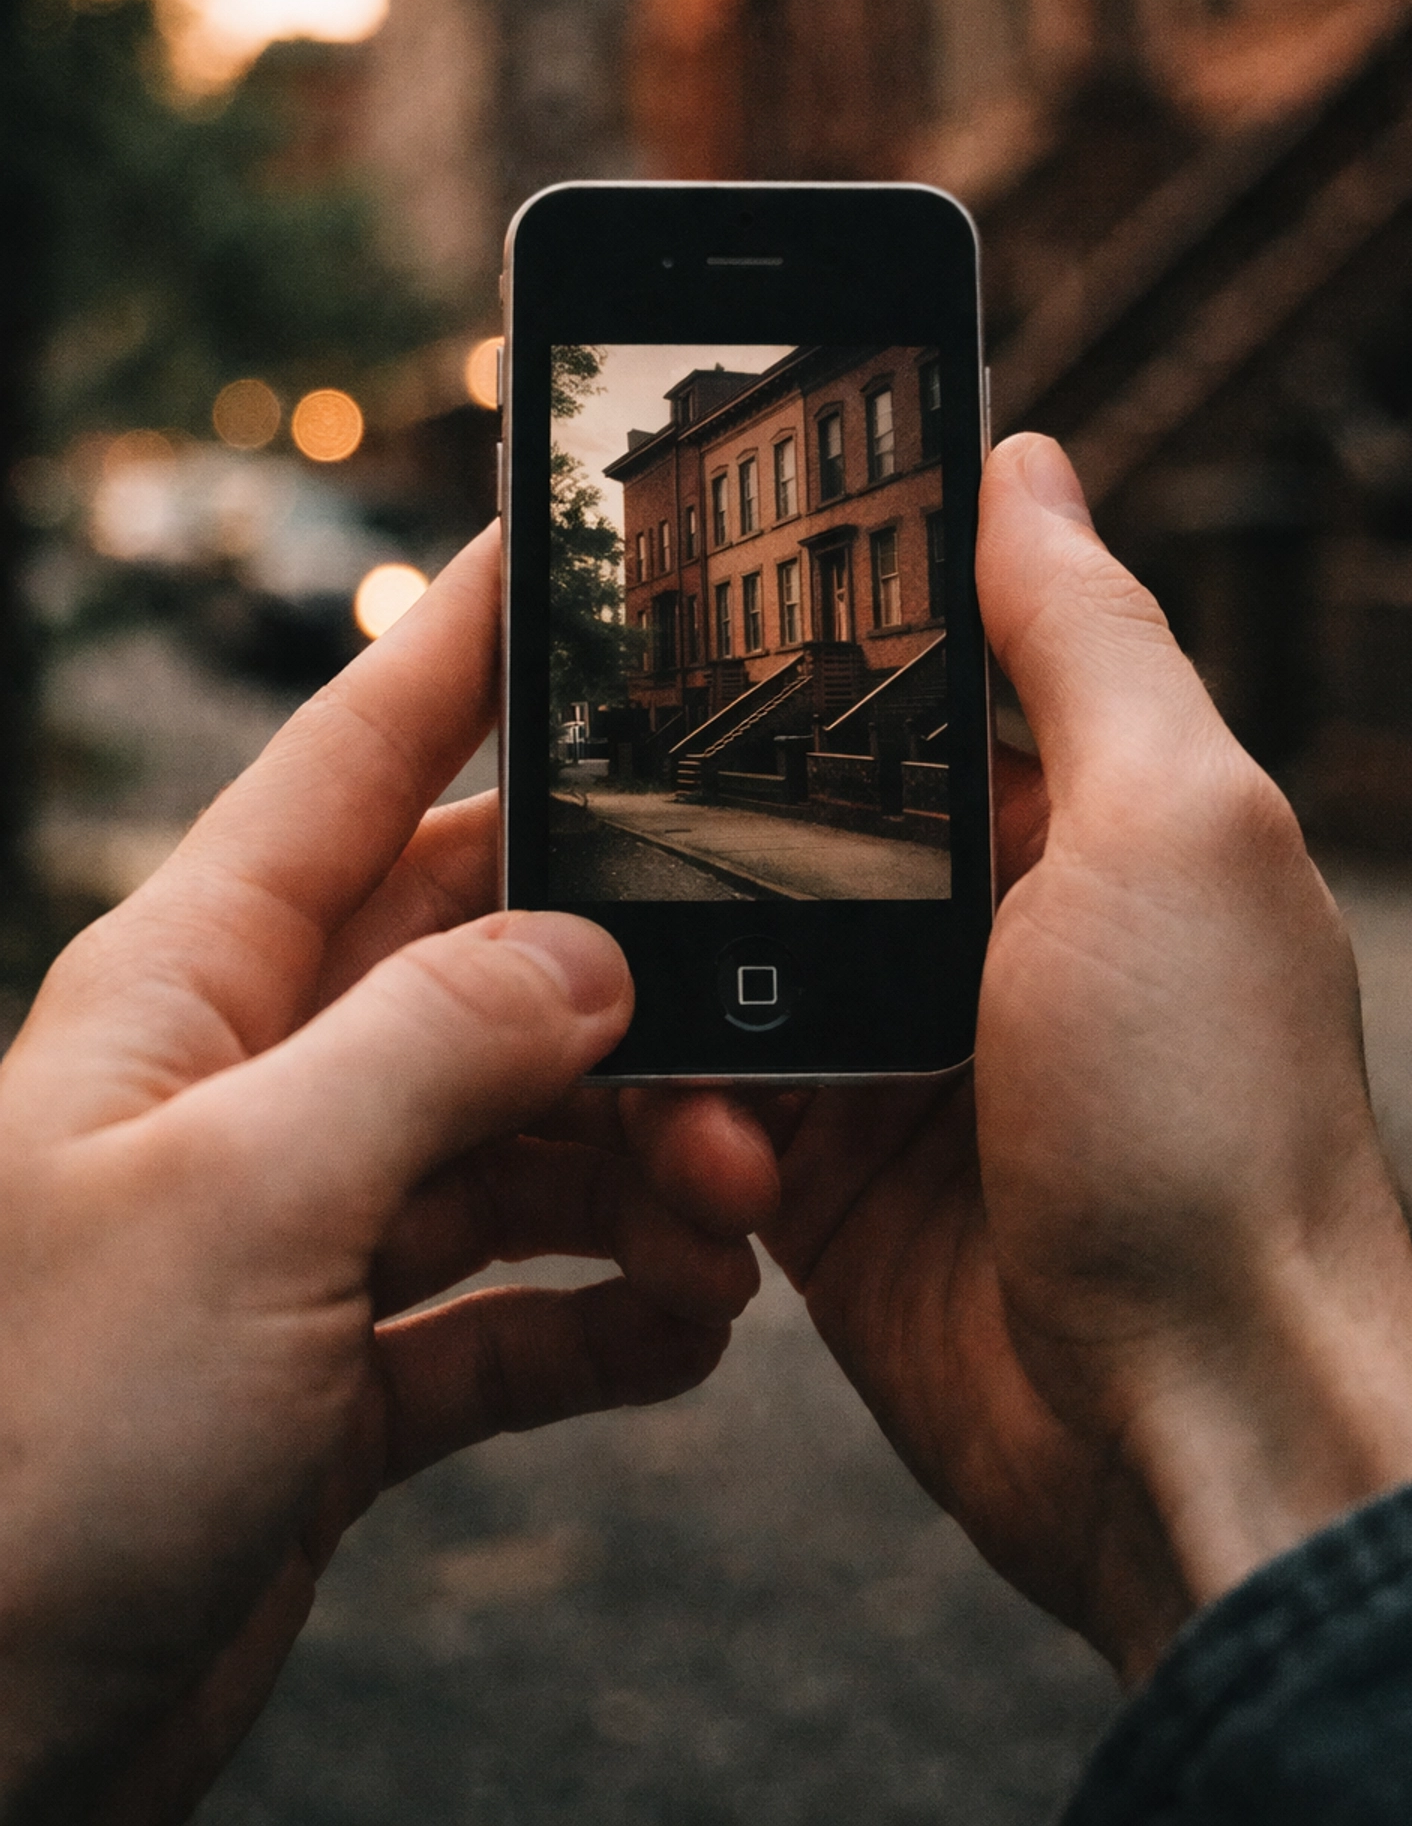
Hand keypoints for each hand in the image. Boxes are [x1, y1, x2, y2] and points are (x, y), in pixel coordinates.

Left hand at [0, 529, 764, 1825]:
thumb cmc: (35, 1454)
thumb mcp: (242, 1207)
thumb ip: (430, 1049)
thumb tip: (587, 956)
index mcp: (188, 994)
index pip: (349, 765)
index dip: (460, 647)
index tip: (560, 544)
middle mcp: (249, 1091)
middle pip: (475, 963)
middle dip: (621, 989)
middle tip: (753, 1029)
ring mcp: (300, 1231)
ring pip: (519, 1140)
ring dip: (640, 1175)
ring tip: (730, 1234)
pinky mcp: (344, 1370)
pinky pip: (514, 1304)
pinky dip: (605, 1315)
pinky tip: (681, 1336)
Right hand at [637, 436, 1411, 1680]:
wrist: (1194, 1434)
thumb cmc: (1214, 1124)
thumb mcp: (1167, 827)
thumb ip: (1083, 639)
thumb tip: (1022, 460)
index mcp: (1078, 820)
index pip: (908, 683)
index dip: (792, 643)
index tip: (662, 594)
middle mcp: (984, 926)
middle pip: (777, 824)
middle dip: (687, 830)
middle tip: (582, 809)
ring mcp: (900, 1057)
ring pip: (712, 966)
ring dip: (673, 1001)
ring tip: (686, 1050)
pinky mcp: (829, 1182)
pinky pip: (698, 1109)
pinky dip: (676, 1126)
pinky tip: (710, 1165)